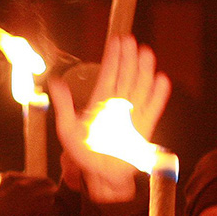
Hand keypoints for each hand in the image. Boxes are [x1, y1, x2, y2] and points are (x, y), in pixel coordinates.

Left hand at [50, 35, 170, 204]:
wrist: (102, 176)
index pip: (108, 74)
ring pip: (140, 87)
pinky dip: (158, 95)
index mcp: (99, 102)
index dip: (113, 57)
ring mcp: (132, 114)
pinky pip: (153, 108)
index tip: (117, 40)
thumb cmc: (84, 153)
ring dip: (144, 70)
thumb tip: (55, 82)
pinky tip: (162, 80)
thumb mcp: (67, 129)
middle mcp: (117, 105)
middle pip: (125, 76)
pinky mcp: (145, 127)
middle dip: (128, 58)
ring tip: (146, 52)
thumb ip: (64, 105)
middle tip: (130, 39)